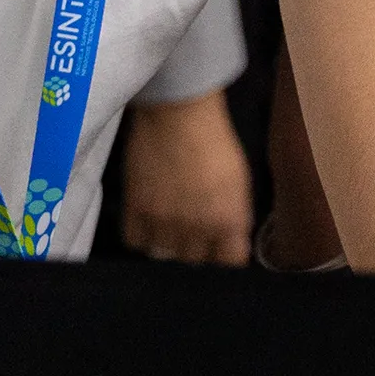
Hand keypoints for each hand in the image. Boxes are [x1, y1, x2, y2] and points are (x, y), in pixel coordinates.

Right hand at [120, 89, 255, 265]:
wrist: (178, 113)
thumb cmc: (215, 141)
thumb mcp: (239, 181)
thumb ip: (236, 217)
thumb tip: (231, 242)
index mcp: (228, 221)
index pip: (229, 262)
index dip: (223, 258)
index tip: (218, 252)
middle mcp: (197, 229)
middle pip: (193, 262)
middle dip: (195, 250)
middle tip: (191, 231)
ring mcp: (164, 222)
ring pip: (163, 255)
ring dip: (167, 243)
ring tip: (169, 223)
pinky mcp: (136, 210)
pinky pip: (135, 241)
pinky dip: (142, 234)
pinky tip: (148, 220)